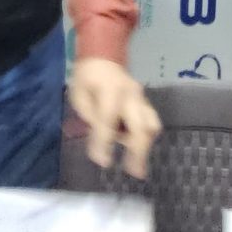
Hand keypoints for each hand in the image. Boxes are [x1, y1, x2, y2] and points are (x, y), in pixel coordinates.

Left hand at [67, 58, 161, 178]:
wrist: (103, 58)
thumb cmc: (87, 79)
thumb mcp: (80, 97)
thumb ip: (93, 118)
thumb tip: (103, 142)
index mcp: (110, 90)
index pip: (108, 120)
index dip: (105, 142)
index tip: (103, 162)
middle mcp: (131, 95)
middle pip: (141, 126)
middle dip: (138, 151)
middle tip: (135, 173)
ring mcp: (142, 99)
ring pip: (152, 125)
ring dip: (145, 146)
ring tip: (137, 165)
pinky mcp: (146, 104)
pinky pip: (150, 123)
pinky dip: (144, 138)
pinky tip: (136, 150)